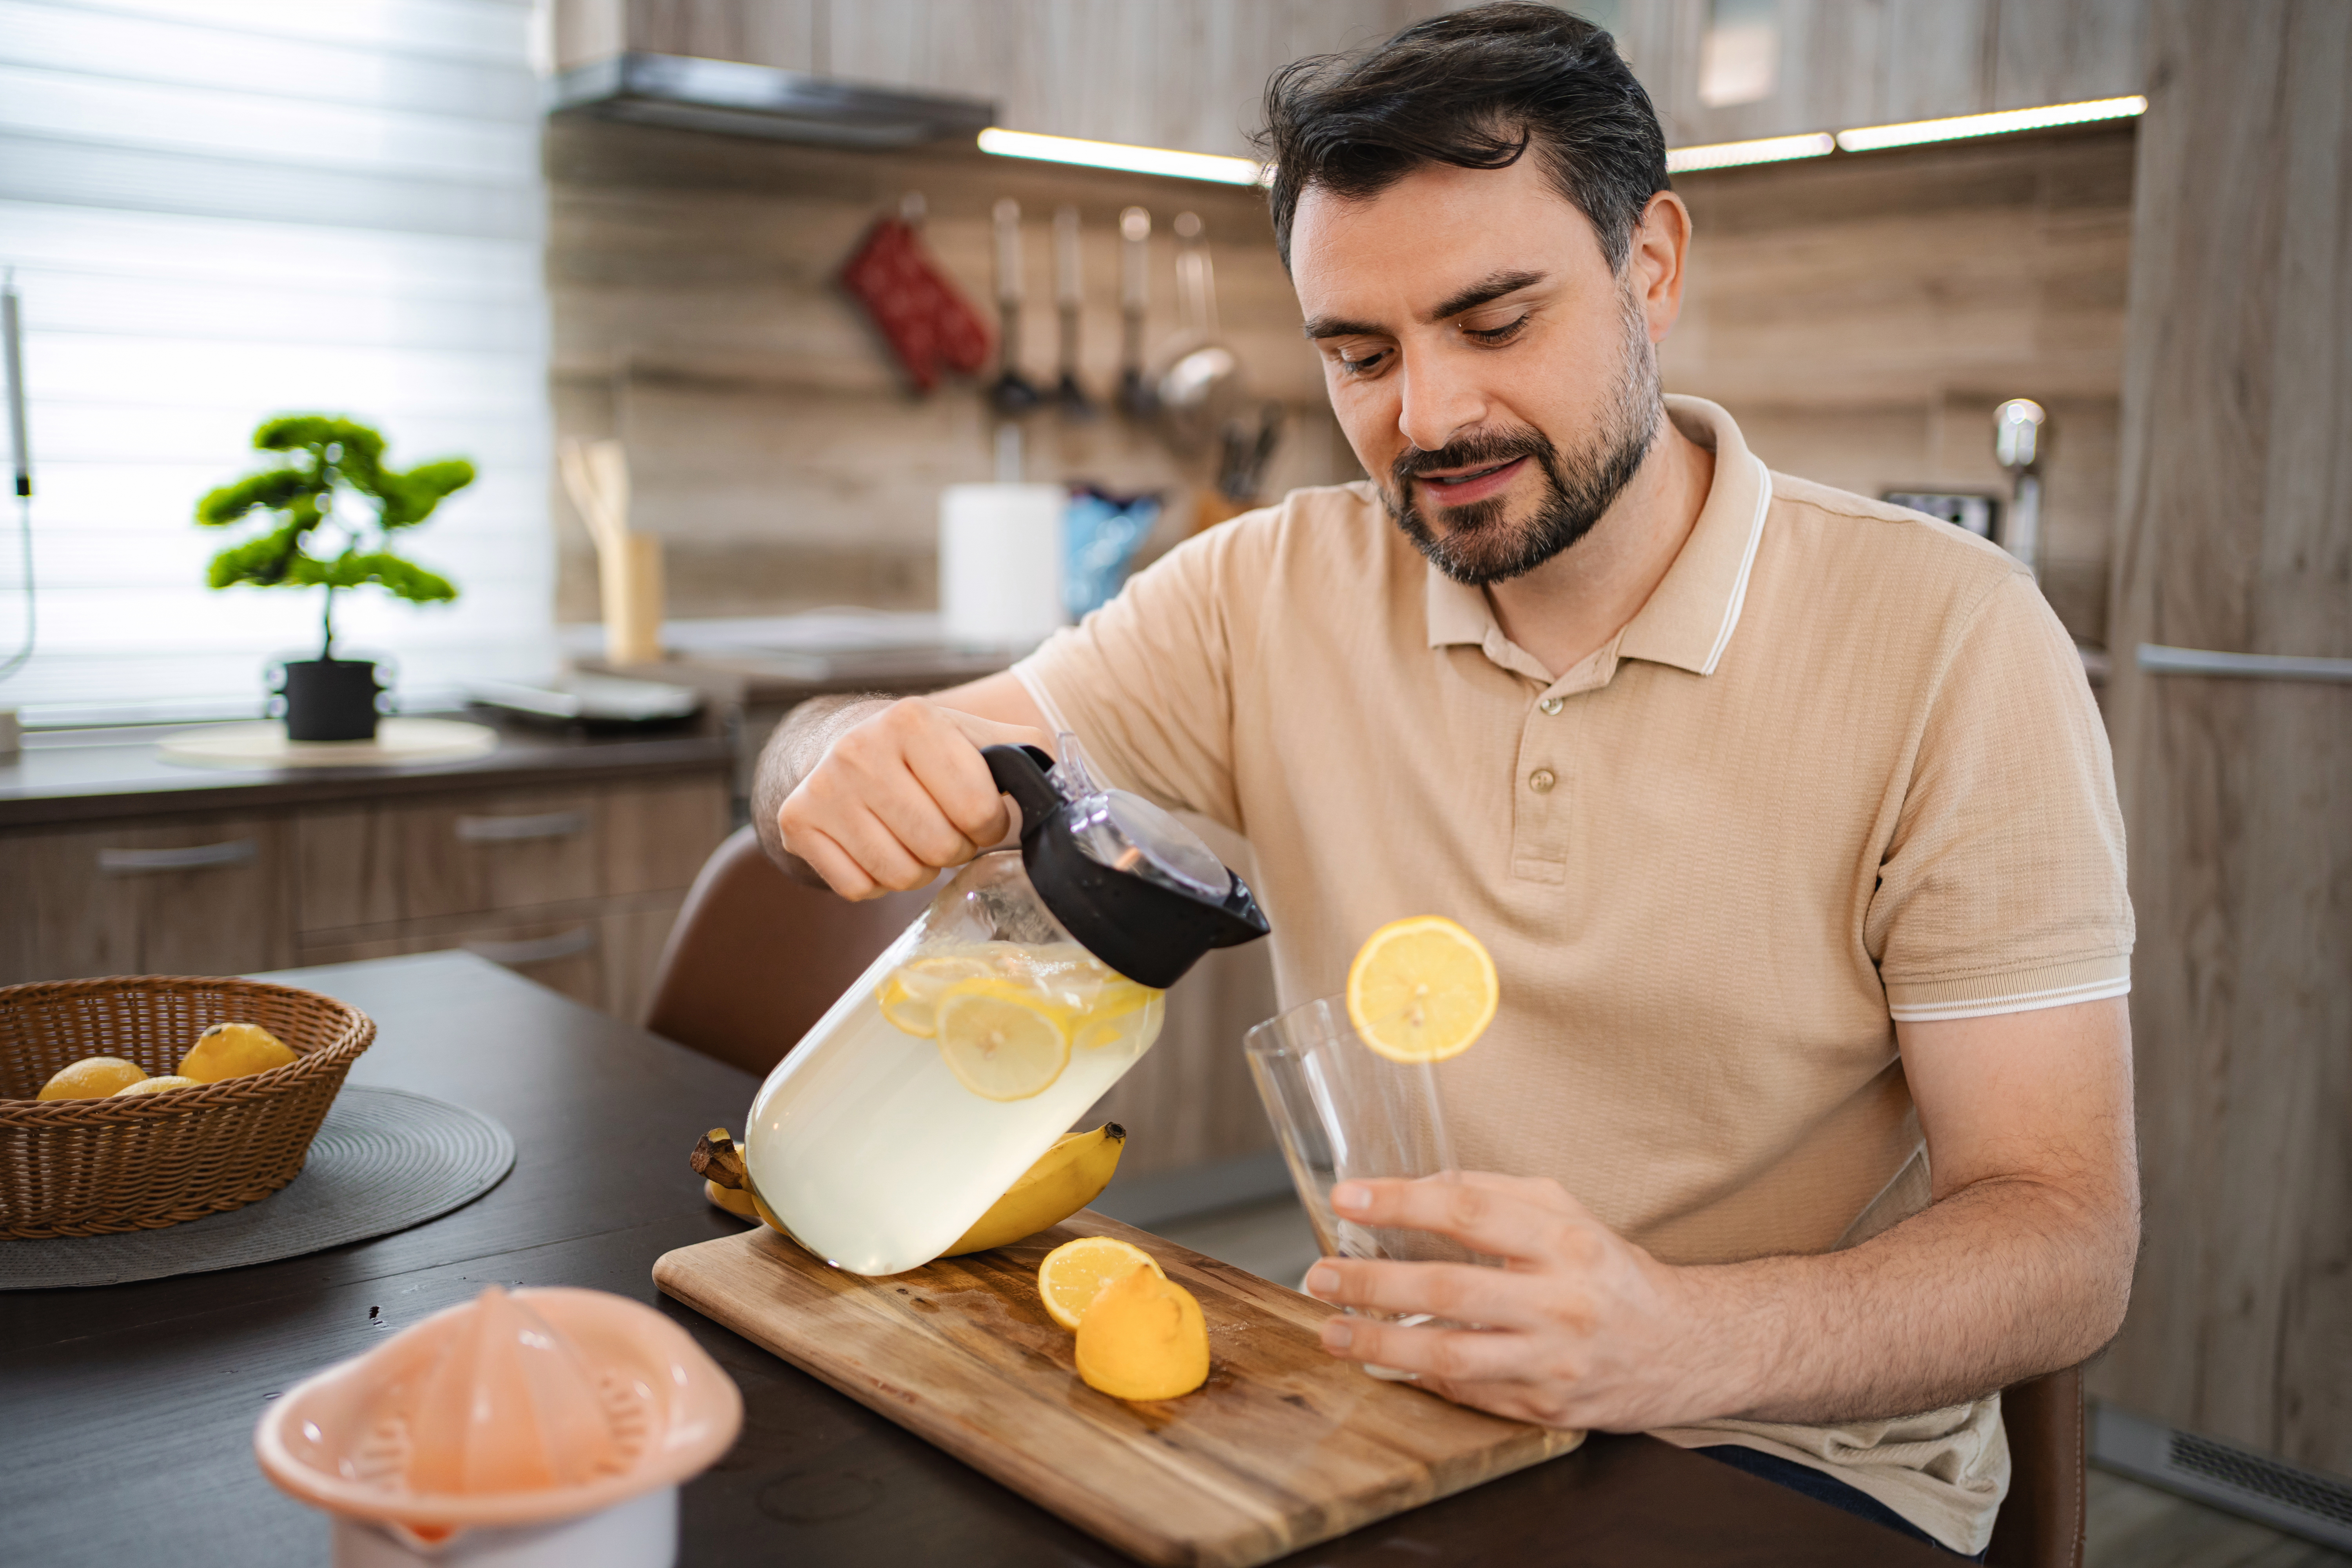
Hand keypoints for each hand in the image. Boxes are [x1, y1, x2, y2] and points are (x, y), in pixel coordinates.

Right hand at [776, 698, 1049, 899]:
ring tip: (912, 836)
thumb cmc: (921, 749)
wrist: (841, 743)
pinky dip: (877, 880)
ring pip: (899, 875)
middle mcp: (860, 749)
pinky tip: (877, 846)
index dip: (990, 824)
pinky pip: (858, 888)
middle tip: (944, 827)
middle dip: (954, 848)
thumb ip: (1022, 752)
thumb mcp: (972, 735)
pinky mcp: (797, 823)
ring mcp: (823, 788)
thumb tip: (1064, 788)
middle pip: (939, 847)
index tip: (979, 814)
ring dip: (918, 867)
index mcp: (913, 720)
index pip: (977, 809)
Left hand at [1303, 1172, 1739, 1430]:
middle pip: (1451, 1289)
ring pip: (1451, 1357)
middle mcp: (1561, 1302)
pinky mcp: (1547, 1410)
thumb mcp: (1566, 1213)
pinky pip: (1469, 1396)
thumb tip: (1417, 1187)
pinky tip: (1386, 1362)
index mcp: (1566, 1241)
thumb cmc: (1611, 1272)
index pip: (1471, 1211)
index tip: (1347, 1199)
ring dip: (1381, 1344)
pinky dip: (1421, 1379)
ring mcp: (1553, 1362)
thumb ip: (1494, 1193)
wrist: (1686, 1347)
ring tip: (1333, 1332)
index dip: (1402, 1202)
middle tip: (1319, 1276)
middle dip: (1373, 1283)